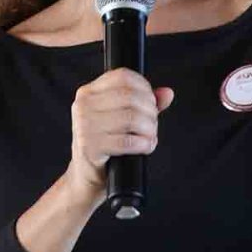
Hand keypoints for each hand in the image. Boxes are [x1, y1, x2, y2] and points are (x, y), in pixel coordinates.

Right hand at [66, 69, 174, 198]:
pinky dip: (144, 144)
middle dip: (150, 111)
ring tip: (149, 137)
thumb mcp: (121, 118)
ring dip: (149, 130)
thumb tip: (167, 93)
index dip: (144, 87)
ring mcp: (85, 126)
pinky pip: (128, 141)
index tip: (151, 102)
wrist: (86, 175)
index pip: (122, 76)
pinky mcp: (90, 147)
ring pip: (131, 118)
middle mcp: (83, 106)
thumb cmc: (105, 143)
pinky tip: (144, 147)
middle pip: (130, 96)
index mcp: (88, 92)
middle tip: (152, 124)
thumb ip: (144, 103)